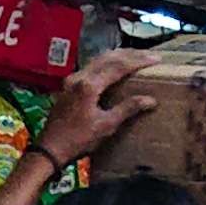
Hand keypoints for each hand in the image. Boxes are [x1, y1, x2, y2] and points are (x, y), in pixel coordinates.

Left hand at [32, 50, 153, 166]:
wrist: (49, 149)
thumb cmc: (78, 141)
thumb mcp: (106, 126)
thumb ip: (127, 109)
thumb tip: (151, 100)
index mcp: (89, 85)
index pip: (119, 66)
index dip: (139, 61)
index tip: (156, 59)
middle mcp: (79, 76)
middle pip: (108, 57)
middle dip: (130, 54)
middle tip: (149, 55)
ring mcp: (72, 79)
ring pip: (98, 59)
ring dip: (118, 56)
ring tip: (135, 57)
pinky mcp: (68, 85)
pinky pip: (91, 66)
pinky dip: (106, 63)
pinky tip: (114, 67)